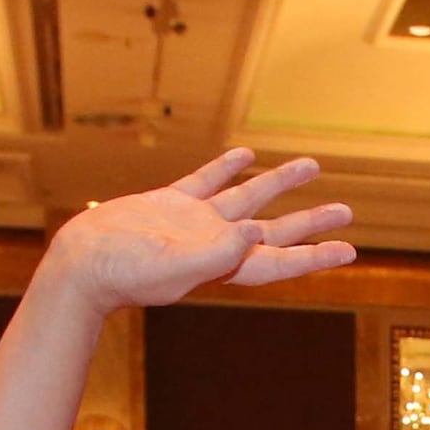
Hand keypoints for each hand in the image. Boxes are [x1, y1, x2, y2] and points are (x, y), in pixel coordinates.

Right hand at [37, 149, 355, 314]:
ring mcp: (194, 222)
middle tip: (346, 212)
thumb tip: (255, 232)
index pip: (279, 261)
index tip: (348, 250)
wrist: (81, 263)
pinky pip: (207, 181)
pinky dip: (227, 167)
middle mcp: (215, 243)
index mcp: (222, 265)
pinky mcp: (169, 203)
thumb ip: (217, 253)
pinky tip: (245, 155)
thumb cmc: (125, 274)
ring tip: (311, 167)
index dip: (315, 256)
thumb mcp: (175, 268)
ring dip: (278, 183)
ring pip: (247, 198)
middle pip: (274, 232)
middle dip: (310, 222)